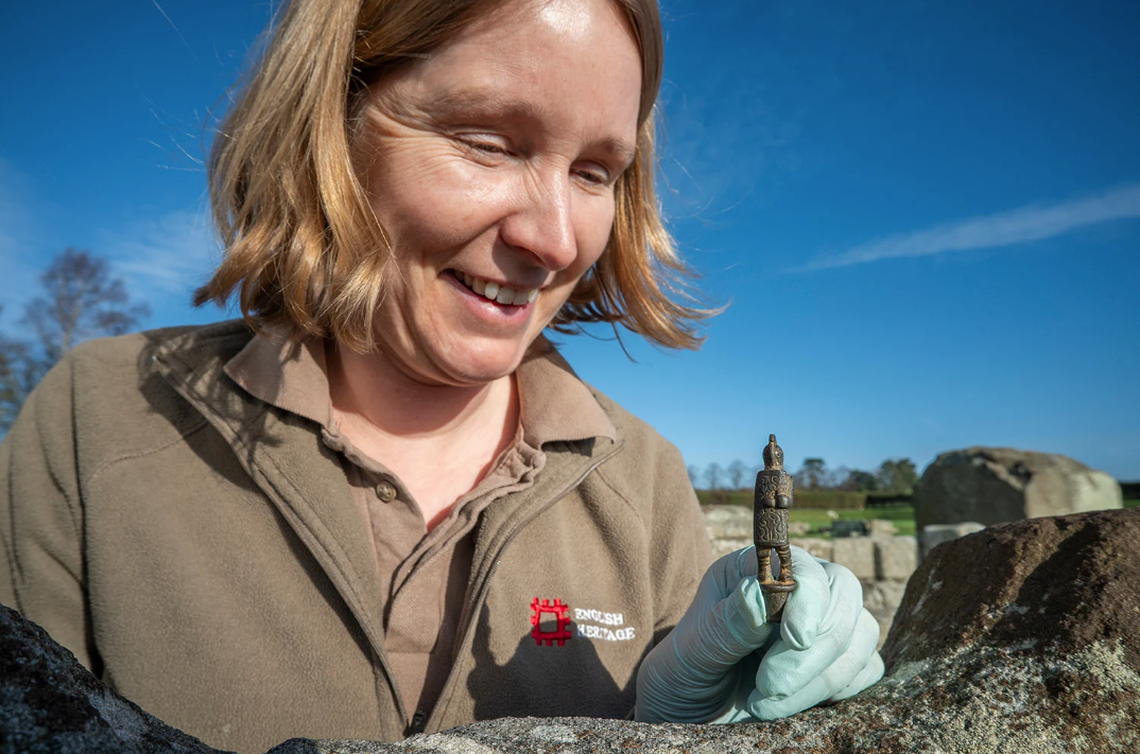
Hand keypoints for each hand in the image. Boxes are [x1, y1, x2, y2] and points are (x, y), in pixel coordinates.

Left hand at [634, 545, 883, 723]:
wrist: (691, 711)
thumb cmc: (687, 670)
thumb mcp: (695, 648)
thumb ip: (728, 622)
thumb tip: (758, 590)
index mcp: (758, 568)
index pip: (804, 567)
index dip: (809, 600)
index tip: (796, 638)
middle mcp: (798, 589)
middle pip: (844, 597)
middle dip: (814, 650)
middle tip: (770, 685)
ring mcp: (824, 624)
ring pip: (860, 636)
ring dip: (819, 679)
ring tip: (763, 703)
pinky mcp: (841, 663)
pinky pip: (867, 669)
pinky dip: (835, 693)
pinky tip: (788, 706)